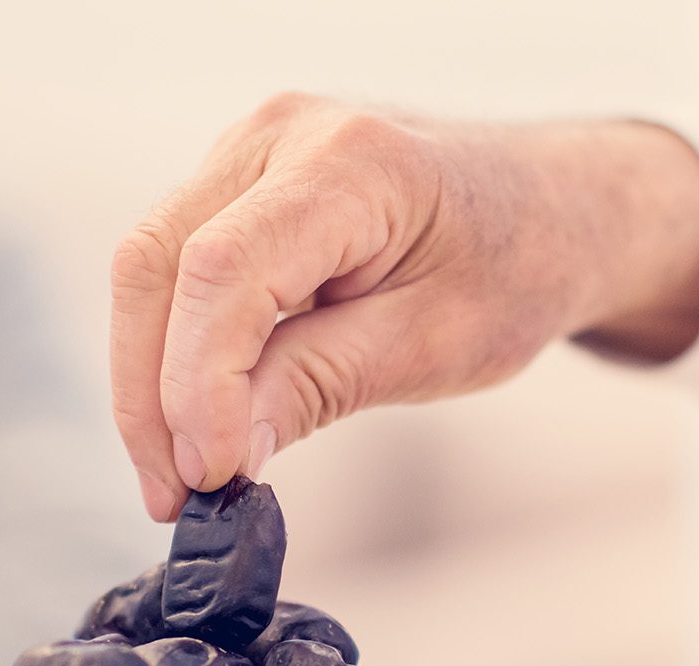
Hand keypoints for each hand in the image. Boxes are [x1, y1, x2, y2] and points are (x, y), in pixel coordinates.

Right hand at [110, 94, 698, 518]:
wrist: (550, 210)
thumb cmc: (515, 267)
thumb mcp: (436, 345)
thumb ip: (319, 385)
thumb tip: (216, 455)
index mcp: (349, 161)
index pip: (225, 269)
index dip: (196, 382)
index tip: (206, 476)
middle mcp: (280, 133)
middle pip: (156, 261)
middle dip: (150, 394)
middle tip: (174, 499)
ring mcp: (250, 151)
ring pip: (148, 267)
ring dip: (149, 381)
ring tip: (180, 481)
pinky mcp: (237, 184)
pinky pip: (173, 268)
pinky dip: (172, 353)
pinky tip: (195, 427)